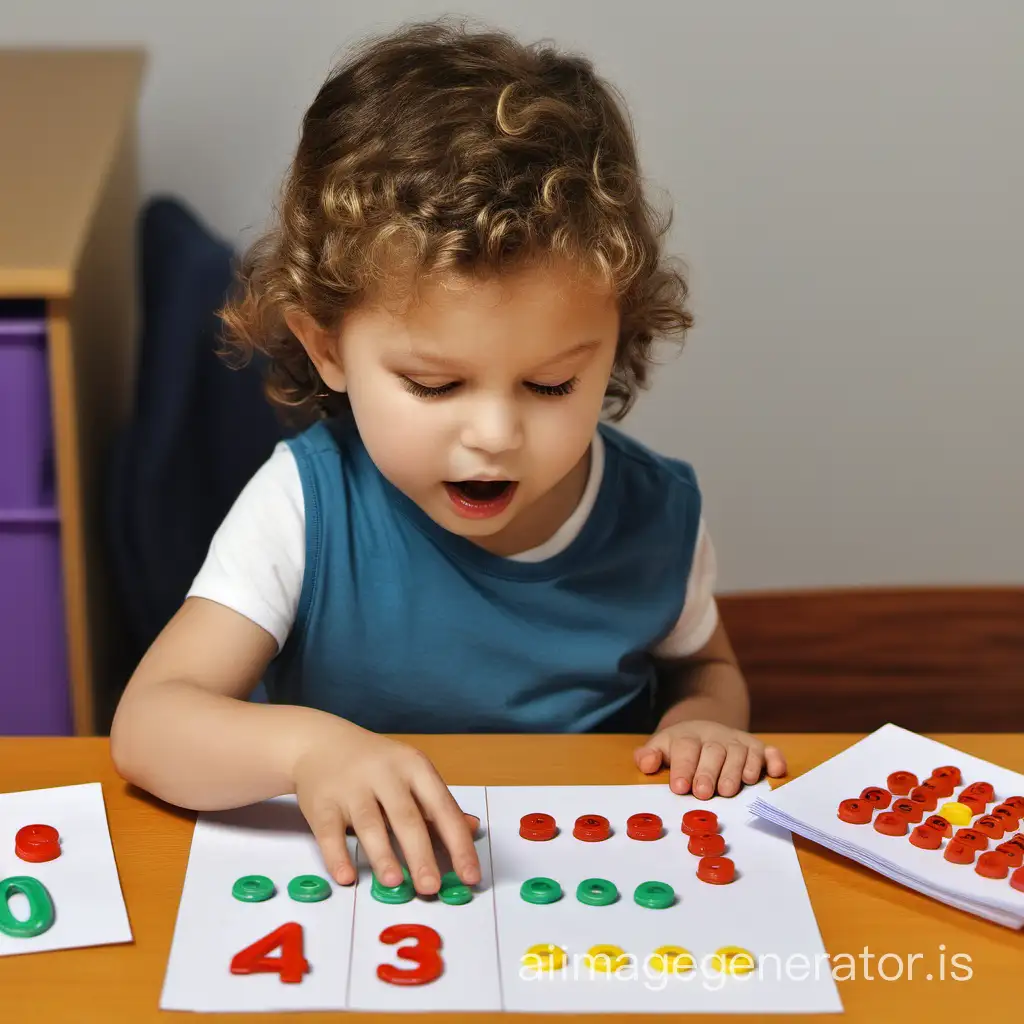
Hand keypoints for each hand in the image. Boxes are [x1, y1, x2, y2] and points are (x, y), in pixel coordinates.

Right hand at [292, 719, 480, 894]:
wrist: (322, 743)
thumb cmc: (376, 765)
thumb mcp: (411, 774)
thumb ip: (438, 805)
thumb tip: (472, 828)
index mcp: (414, 767)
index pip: (442, 807)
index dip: (458, 843)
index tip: (470, 875)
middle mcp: (385, 774)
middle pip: (406, 817)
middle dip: (420, 853)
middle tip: (431, 887)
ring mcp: (351, 788)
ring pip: (370, 824)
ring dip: (382, 854)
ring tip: (395, 883)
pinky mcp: (322, 803)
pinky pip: (330, 833)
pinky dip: (337, 856)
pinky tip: (347, 877)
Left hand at [634, 719, 785, 798]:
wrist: (705, 727)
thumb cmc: (681, 748)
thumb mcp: (663, 748)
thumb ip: (650, 755)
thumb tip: (646, 764)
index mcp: (689, 736)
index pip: (686, 748)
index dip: (682, 767)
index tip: (679, 787)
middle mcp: (716, 737)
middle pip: (714, 751)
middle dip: (709, 773)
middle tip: (703, 793)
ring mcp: (738, 742)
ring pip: (741, 752)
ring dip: (737, 770)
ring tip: (728, 790)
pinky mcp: (758, 748)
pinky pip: (769, 751)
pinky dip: (773, 760)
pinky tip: (774, 772)